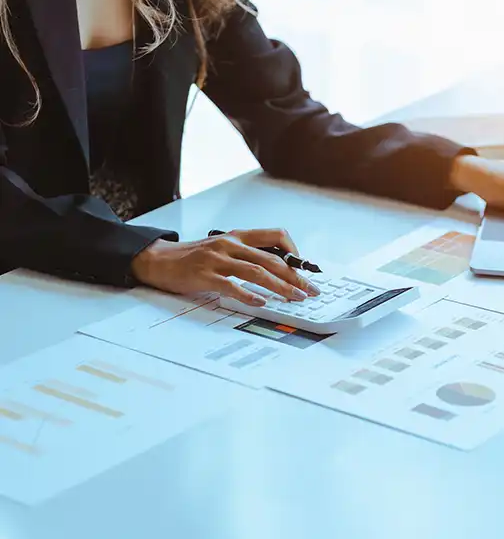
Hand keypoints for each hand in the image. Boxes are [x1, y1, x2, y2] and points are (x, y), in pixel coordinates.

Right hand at [131, 229, 320, 305]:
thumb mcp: (224, 248)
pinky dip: (248, 295)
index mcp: (238, 236)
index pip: (276, 235)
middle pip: (272, 259)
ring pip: (257, 272)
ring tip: (294, 298)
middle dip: (295, 277)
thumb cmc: (194, 257)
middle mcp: (230, 245)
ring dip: (279, 287)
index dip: (294, 251)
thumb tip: (278, 270)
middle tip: (310, 290)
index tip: (304, 269)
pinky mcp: (204, 275)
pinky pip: (231, 285)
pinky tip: (261, 303)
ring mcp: (217, 260)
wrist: (158, 259)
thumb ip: (247, 255)